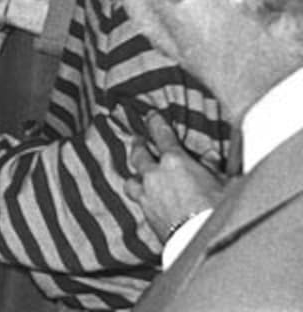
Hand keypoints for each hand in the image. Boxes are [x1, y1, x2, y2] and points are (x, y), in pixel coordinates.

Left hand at [123, 111, 224, 242]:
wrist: (204, 241)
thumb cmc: (219, 210)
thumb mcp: (224, 184)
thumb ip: (213, 168)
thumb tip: (210, 157)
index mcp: (175, 162)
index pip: (161, 135)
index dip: (155, 123)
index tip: (150, 115)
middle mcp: (154, 176)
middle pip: (138, 155)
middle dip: (138, 146)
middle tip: (137, 140)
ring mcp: (146, 196)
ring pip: (131, 180)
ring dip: (135, 176)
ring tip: (137, 176)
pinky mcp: (146, 216)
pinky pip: (138, 202)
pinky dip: (141, 198)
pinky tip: (146, 201)